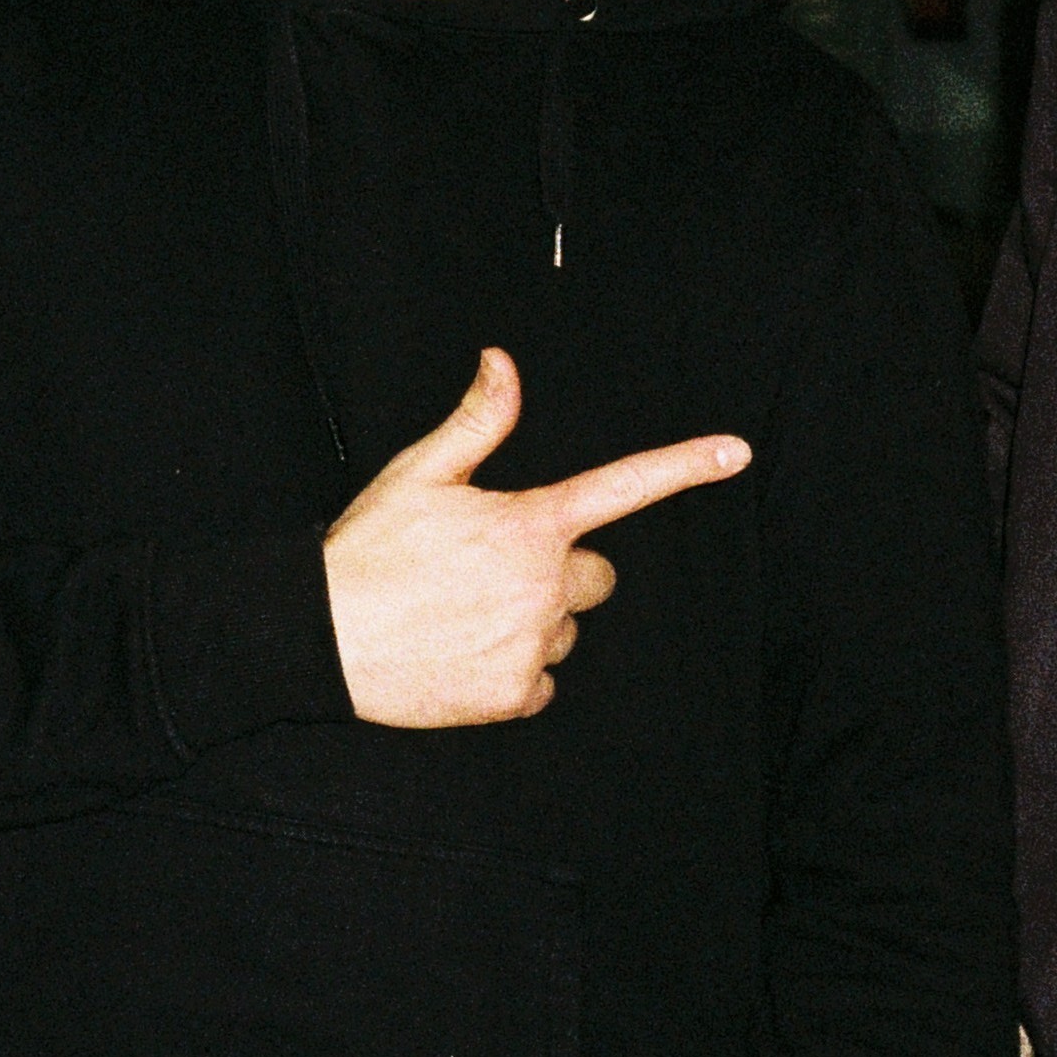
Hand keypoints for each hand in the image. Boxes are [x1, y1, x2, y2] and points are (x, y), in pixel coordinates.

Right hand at [321, 347, 747, 728]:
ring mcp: (532, 644)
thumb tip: (503, 361)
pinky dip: (512, 671)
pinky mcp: (514, 695)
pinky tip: (461, 654)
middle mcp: (544, 586)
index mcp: (530, 525)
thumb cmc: (368, 550)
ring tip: (462, 616)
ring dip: (531, 622)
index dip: (685, 465)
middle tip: (493, 572)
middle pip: (597, 576)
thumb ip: (477, 422)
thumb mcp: (419, 474)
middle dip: (561, 572)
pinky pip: (542, 681)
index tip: (738, 451)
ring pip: (564, 629)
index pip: (623, 487)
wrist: (319, 638)